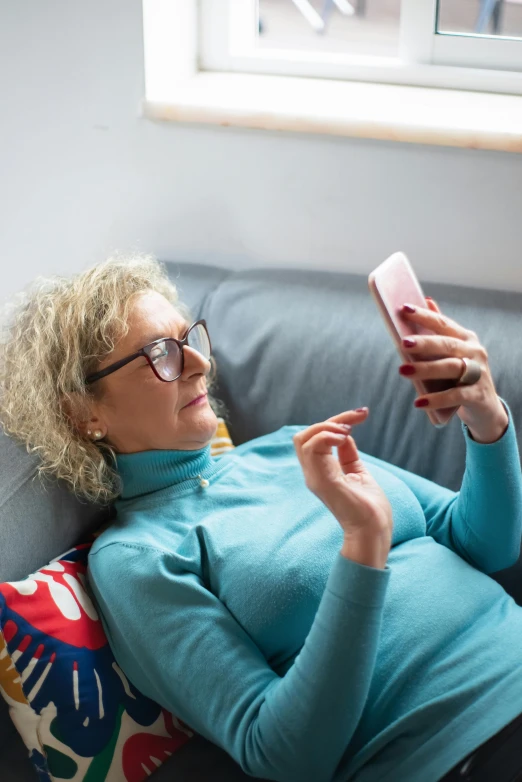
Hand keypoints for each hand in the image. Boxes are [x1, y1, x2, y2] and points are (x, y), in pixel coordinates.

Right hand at [293, 408, 392, 539]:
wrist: (374, 531)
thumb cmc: (369, 508)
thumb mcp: (357, 472)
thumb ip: (347, 454)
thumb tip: (344, 434)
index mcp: (320, 471)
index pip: (315, 437)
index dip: (335, 421)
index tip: (361, 414)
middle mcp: (313, 473)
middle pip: (304, 435)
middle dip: (328, 420)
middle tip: (353, 421)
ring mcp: (315, 477)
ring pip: (303, 439)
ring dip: (326, 426)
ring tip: (347, 430)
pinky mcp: (322, 481)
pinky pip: (312, 449)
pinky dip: (327, 436)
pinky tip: (345, 437)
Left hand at [399, 297, 508, 442]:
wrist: (485, 406)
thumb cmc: (463, 374)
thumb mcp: (454, 352)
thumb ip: (440, 329)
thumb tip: (427, 301)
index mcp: (466, 338)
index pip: (442, 324)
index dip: (424, 316)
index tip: (404, 309)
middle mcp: (475, 352)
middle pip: (447, 345)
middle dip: (424, 343)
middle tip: (403, 343)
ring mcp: (478, 373)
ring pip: (451, 368)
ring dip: (426, 369)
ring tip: (402, 370)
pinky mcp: (477, 395)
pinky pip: (455, 395)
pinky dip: (436, 399)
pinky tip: (419, 402)